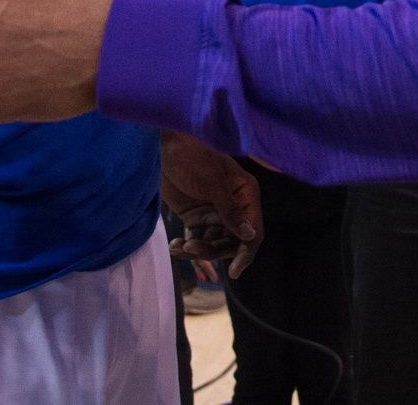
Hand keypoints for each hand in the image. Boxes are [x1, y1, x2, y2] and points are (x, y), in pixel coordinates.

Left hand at [160, 132, 261, 278]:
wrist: (165, 145)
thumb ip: (230, 210)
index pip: (252, 231)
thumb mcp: (212, 183)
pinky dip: (186, 246)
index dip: (245, 252)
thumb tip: (250, 235)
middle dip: (214, 250)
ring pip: (213, 243)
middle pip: (232, 242)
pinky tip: (174, 245)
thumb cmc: (192, 156)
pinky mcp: (195, 216)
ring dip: (197, 250)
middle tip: (192, 248)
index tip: (234, 271)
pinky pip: (196, 239)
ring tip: (179, 247)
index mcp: (245, 195)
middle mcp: (233, 207)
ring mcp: (214, 213)